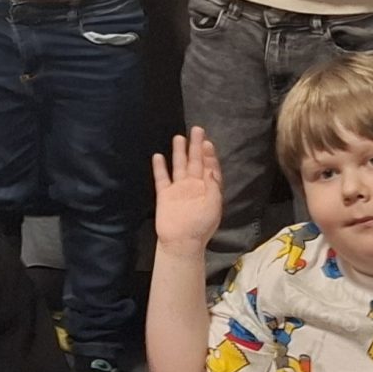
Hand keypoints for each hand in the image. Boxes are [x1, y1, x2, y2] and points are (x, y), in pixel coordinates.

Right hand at [152, 128, 224, 252]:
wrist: (181, 242)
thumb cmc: (201, 225)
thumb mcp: (214, 206)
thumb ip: (213, 186)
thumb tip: (211, 168)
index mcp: (208, 188)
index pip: (209, 167)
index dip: (209, 155)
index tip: (208, 142)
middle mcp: (193, 186)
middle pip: (194, 161)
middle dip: (196, 146)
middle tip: (197, 129)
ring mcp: (178, 189)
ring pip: (179, 166)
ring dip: (179, 152)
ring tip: (178, 137)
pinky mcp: (165, 195)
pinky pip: (162, 178)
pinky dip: (160, 168)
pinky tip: (158, 156)